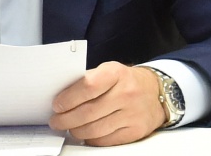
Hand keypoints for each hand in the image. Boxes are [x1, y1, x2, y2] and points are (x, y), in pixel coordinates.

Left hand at [49, 62, 165, 145]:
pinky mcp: (135, 131)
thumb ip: (88, 81)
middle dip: (66, 119)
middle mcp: (126, 93)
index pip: (88, 86)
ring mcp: (132, 114)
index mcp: (116, 73)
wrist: (155, 92)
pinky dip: (91, 138)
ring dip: (76, 130)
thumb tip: (62, 97)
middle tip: (56, 120)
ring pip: (95, 129)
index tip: (57, 105)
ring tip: (69, 127)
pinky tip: (86, 133)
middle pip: (88, 112)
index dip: (69, 98)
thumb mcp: (109, 71)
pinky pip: (105, 140)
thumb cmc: (125, 81)